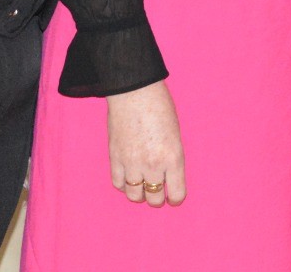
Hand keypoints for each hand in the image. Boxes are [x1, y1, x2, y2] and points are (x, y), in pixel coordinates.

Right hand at [107, 81, 185, 205]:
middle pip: (154, 198)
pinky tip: (129, 176)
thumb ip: (172, 157)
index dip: (175, 198)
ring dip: (140, 193)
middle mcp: (153, 164)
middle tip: (158, 191)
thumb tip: (167, 175)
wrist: (134, 91)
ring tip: (142, 184)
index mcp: (173, 157)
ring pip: (134, 195)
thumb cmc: (160, 106)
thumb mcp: (175, 134)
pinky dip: (124, 184)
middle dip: (158, 197)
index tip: (173, 196)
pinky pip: (118, 183)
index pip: (176, 194)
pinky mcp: (115, 158)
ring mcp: (131, 163)